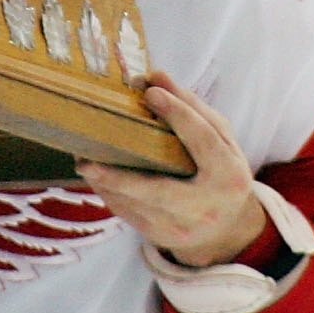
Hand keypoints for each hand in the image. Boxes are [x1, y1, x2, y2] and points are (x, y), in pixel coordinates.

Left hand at [76, 72, 265, 268]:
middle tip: (87, 161)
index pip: (203, 140)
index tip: (151, 92)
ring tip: (84, 162)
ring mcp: (182, 227)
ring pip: (136, 205)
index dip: (179, 114)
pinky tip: (96, 177)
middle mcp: (206, 205)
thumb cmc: (220, 171)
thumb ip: (192, 107)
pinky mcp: (161, 236)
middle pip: (159, 191)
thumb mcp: (219, 138)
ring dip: (106, 183)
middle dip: (121, 178)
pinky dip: (109, 194)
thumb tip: (157, 76)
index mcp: (228, 175)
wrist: (226, 228)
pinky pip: (128, 214)